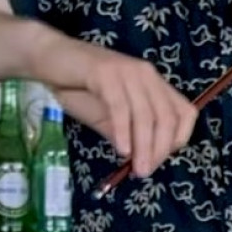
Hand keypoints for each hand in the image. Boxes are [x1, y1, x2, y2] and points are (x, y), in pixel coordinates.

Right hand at [26, 28, 197, 177]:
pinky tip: (122, 150)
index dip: (178, 139)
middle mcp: (147, 75)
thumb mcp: (107, 118)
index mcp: (154, 83)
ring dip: (144, 146)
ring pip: (146, 114)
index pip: (185, 112)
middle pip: (167, 117)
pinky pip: (120, 107)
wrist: (47, 59)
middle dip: (160, 149)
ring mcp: (127, 71)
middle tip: (145, 172)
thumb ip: (126, 135)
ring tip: (137, 169)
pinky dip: (124, 131)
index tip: (161, 160)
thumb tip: (141, 160)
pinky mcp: (106, 72)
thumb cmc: (78, 88)